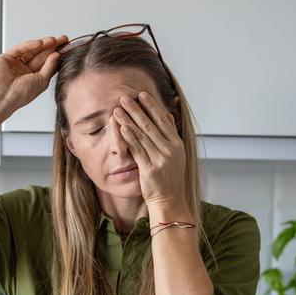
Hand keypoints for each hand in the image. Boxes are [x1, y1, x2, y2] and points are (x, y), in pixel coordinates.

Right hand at [0, 35, 68, 111]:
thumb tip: (57, 55)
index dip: (57, 55)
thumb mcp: (42, 81)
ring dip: (43, 44)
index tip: (66, 48)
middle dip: (52, 47)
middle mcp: (25, 70)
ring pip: (32, 51)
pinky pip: (20, 48)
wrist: (4, 96)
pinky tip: (41, 42)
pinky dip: (30, 45)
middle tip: (63, 40)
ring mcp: (16, 63)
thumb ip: (50, 66)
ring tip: (54, 40)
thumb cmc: (21, 95)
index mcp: (34, 78)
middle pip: (41, 56)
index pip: (47, 64)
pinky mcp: (7, 57)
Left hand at [111, 90, 184, 206]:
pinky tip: (122, 128)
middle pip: (150, 125)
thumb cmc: (169, 178)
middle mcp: (170, 150)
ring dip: (129, 120)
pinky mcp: (150, 169)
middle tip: (125, 97)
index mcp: (177, 144)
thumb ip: (170, 134)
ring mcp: (161, 159)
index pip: (163, 120)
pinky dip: (129, 137)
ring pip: (142, 135)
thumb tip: (168, 114)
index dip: (151, 106)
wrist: (169, 200)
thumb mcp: (175, 154)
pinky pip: (138, 150)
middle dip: (136, 109)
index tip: (142, 94)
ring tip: (118, 109)